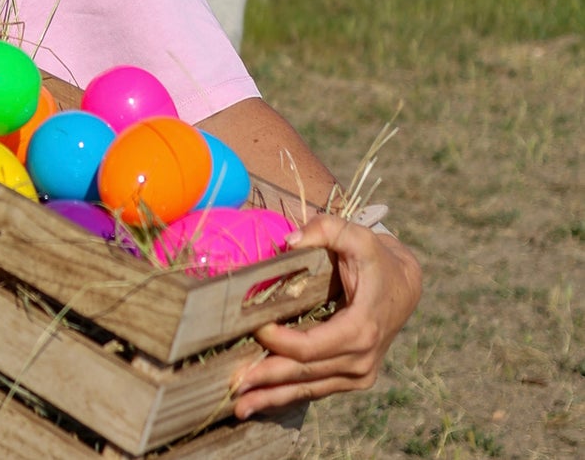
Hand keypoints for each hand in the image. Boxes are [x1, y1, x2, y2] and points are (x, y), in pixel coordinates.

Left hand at [231, 214, 422, 418]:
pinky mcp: (351, 376)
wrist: (404, 284)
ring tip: (240, 408)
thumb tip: (289, 241)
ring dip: (273, 398)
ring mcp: (358, 372)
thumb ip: (324, 230)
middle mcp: (361, 359)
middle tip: (233, 388)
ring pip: (309, 388)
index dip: (281, 342)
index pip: (312, 346)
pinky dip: (288, 395)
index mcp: (361, 329)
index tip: (254, 329)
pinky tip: (263, 402)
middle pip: (305, 373)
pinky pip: (316, 387)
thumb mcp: (355, 235)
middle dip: (267, 381)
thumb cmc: (374, 257)